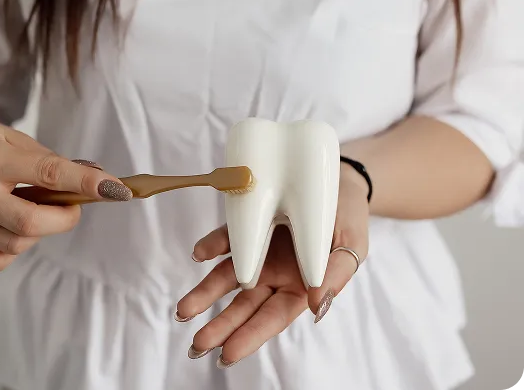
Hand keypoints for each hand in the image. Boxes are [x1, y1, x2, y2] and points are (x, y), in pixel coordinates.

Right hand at [0, 111, 131, 271]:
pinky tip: (14, 226)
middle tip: (71, 206)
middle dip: (65, 219)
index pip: (48, 173)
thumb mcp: (10, 136)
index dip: (86, 182)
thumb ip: (49, 160)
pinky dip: (16, 248)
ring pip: (16, 243)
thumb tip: (94, 179)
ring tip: (35, 209)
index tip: (116, 190)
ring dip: (41, 232)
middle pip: (31, 222)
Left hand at [175, 163, 369, 367]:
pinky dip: (211, 246)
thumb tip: (317, 306)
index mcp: (300, 287)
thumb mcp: (352, 246)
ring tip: (183, 311)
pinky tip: (200, 253)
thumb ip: (336, 275)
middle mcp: (274, 274)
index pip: (272, 317)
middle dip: (220, 326)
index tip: (227, 355)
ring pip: (227, 278)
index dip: (250, 336)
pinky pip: (226, 239)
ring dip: (204, 294)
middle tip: (197, 345)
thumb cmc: (349, 217)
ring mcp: (258, 252)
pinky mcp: (247, 225)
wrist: (338, 180)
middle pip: (243, 306)